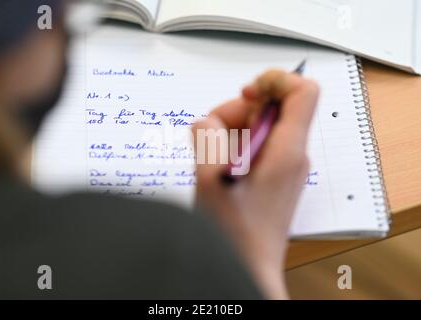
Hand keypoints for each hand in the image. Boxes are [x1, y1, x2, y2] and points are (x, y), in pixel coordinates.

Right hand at [192, 70, 319, 298]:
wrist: (248, 268)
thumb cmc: (235, 234)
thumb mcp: (211, 180)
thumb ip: (207, 138)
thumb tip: (207, 122)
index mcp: (287, 151)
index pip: (302, 91)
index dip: (274, 81)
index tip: (246, 94)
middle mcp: (292, 154)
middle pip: (272, 107)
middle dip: (236, 113)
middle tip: (211, 139)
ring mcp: (285, 166)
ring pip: (259, 127)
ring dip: (230, 134)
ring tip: (213, 163)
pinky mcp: (275, 176)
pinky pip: (256, 145)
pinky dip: (234, 148)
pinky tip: (221, 171)